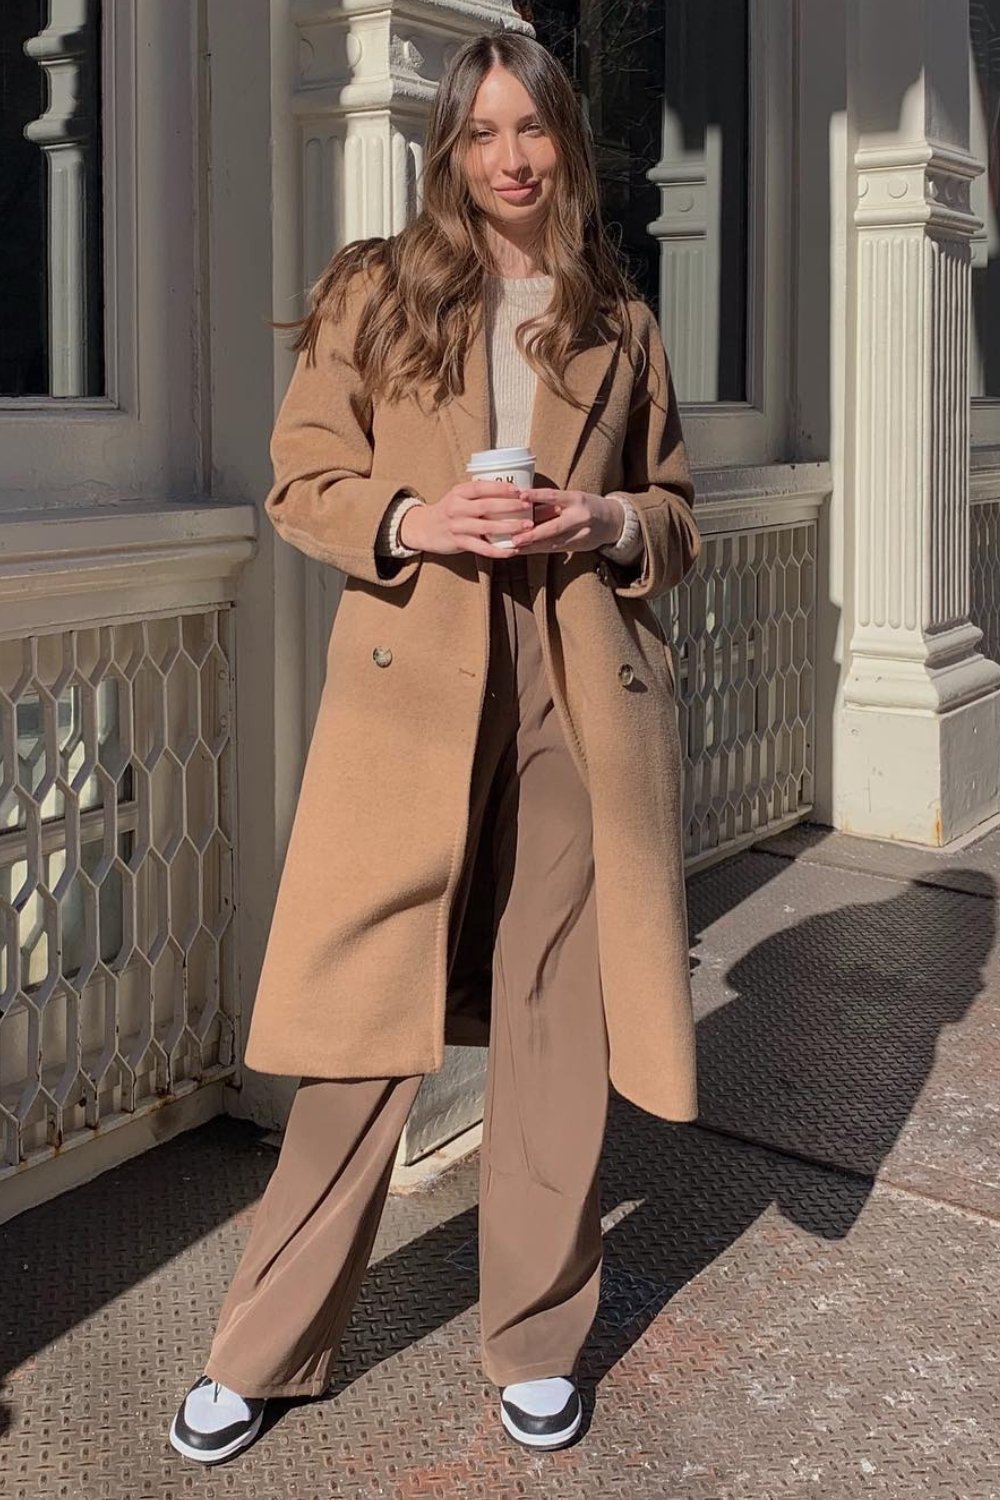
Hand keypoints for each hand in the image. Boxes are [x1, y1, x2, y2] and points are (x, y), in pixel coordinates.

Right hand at [399, 480, 535, 556]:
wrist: (423, 528)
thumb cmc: (449, 511)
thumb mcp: (459, 497)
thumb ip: (478, 494)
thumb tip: (510, 490)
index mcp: (458, 493)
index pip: (480, 486)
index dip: (499, 487)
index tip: (518, 489)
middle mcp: (457, 508)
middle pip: (486, 506)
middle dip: (509, 506)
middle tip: (528, 507)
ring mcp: (457, 526)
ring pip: (486, 527)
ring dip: (508, 527)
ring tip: (526, 528)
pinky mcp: (458, 542)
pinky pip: (481, 548)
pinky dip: (498, 550)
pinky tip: (512, 551)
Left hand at [508, 489, 624, 553]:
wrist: (611, 521)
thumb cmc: (585, 506)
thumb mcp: (571, 499)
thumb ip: (550, 504)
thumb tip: (522, 506)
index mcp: (576, 499)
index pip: (554, 495)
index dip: (537, 495)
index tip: (521, 495)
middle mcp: (580, 517)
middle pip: (554, 527)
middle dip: (533, 534)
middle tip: (515, 538)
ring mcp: (581, 534)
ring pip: (553, 542)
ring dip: (533, 546)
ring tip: (514, 547)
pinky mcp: (578, 546)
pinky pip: (555, 549)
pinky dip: (538, 549)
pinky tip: (524, 551)